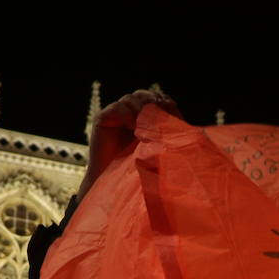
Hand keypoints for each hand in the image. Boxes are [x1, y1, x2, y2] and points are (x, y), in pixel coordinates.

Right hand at [76, 89, 182, 204]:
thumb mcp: (157, 147)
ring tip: (146, 125)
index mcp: (142, 119)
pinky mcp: (102, 119)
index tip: (171, 108)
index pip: (154, 98)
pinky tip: (133, 127)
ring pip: (130, 99)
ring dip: (141, 108)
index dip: (162, 100)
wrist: (116, 184)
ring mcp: (115, 116)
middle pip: (142, 95)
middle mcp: (128, 114)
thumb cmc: (139, 170)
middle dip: (152, 101)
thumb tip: (176, 109)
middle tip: (160, 112)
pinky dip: (127, 114)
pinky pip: (117, 107)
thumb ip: (165, 131)